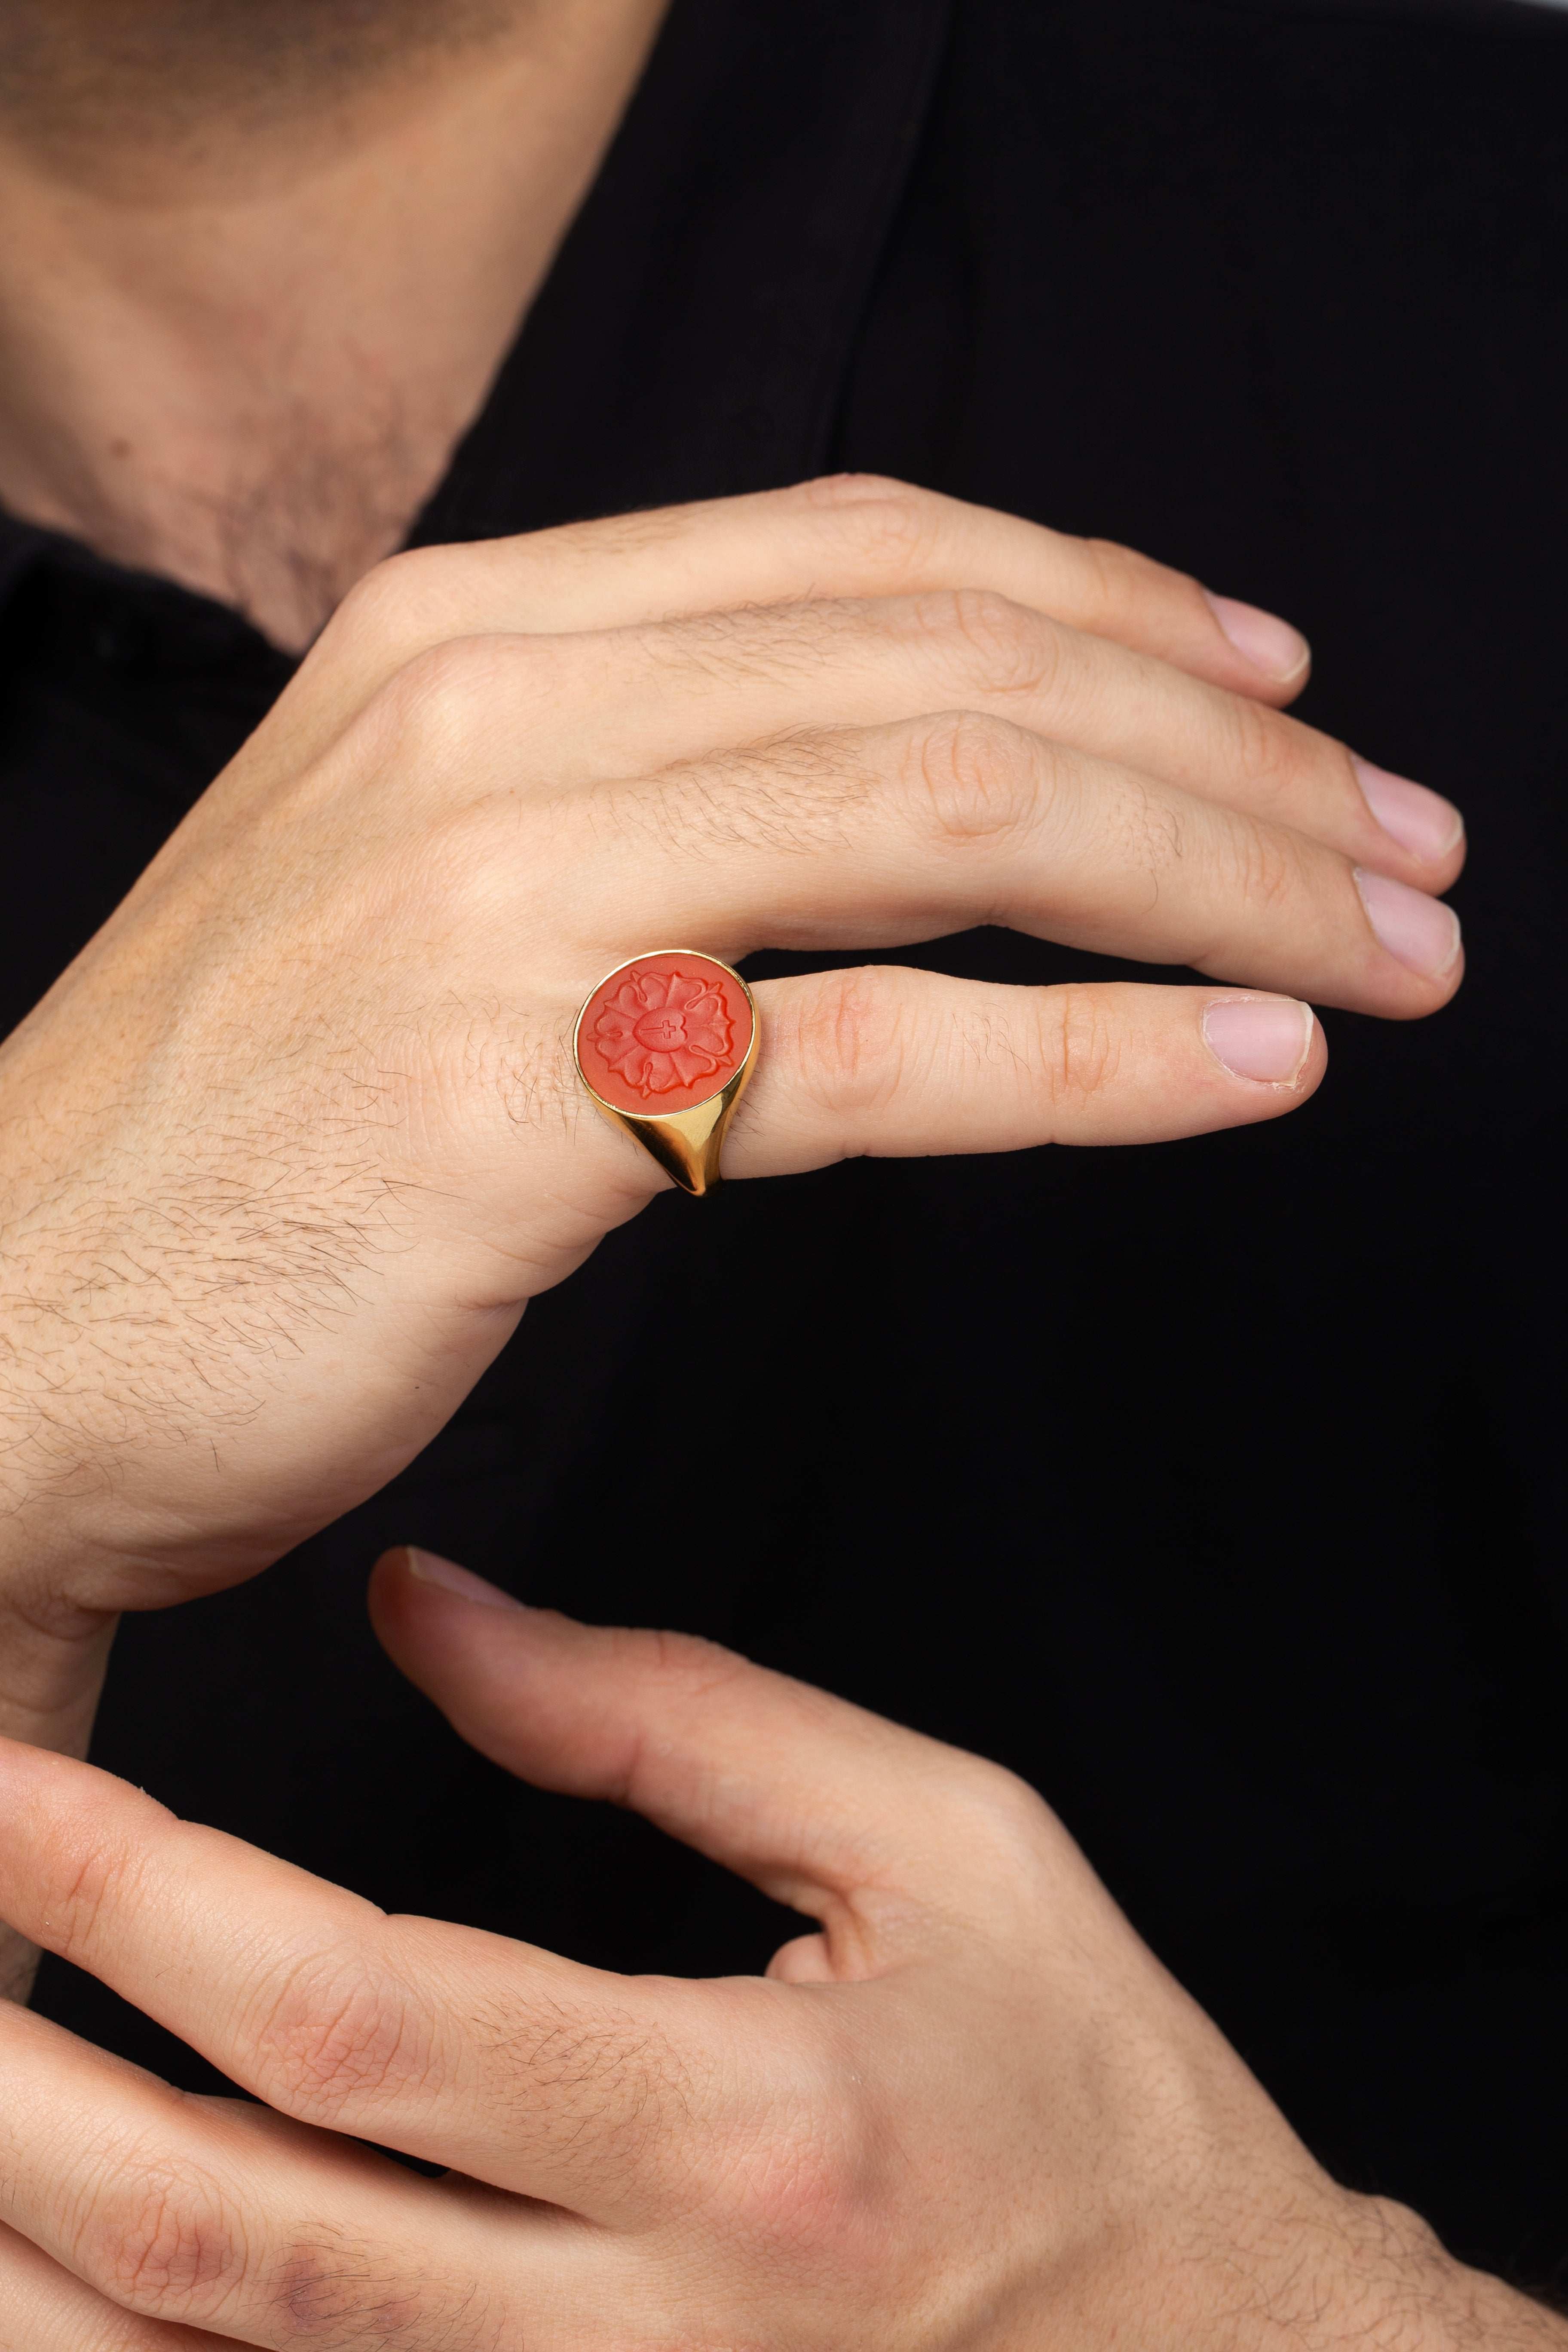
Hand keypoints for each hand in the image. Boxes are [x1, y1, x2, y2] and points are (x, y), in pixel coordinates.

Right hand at [0, 474, 1462, 1647]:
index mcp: (471, 629)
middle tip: (1401, 843)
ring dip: (1217, 882)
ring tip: (1389, 948)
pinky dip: (1103, 1056)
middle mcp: (486, 716)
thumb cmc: (241, 1134)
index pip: (872, 549)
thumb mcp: (426, 869)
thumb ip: (646, 773)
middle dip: (1226, 756)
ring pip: (951, 816)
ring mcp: (492, 899)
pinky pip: (879, 1050)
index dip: (1117, 599)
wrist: (14, 1336)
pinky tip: (1254, 1066)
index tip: (1277, 687)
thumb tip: (910, 765)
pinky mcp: (514, 1103)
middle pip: (956, 669)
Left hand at [0, 1546, 1551, 2351]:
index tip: (7, 1792)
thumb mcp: (942, 1848)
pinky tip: (54, 2273)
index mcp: (738, 2123)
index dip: (140, 1896)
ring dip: (26, 2259)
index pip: (356, 2013)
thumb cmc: (1092, 2094)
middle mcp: (642, 2331)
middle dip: (12, 2086)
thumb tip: (437, 1615)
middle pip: (231, 2234)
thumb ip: (678, 1720)